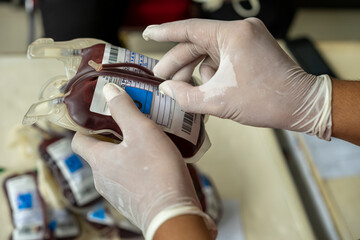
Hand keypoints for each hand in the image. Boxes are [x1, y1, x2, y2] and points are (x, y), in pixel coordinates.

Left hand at [71, 83, 215, 238]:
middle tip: (132, 121)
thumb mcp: (142, 131)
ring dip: (129, 150)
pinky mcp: (132, 200)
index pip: (78, 140)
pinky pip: (130, 177)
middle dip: (115, 134)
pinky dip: (139, 165)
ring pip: (117, 163)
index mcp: (99, 160)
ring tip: (149, 138)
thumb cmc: (156, 173)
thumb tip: (109, 91)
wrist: (173, 212)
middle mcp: (103, 178)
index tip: (100, 115)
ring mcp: (117, 191)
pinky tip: (157, 159)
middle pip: (101, 150)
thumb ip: (124, 109)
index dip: (85, 126)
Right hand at [143, 18, 331, 139]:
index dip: (164, 33)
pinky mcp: (251, 50)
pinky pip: (222, 58)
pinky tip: (208, 91)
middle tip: (161, 78)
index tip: (147, 34)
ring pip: (209, 53)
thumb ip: (185, 96)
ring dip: (195, 72)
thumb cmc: (266, 100)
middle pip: (198, 44)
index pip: (189, 29)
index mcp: (233, 35)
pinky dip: (212, 74)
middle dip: (178, 63)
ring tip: (183, 90)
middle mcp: (240, 31)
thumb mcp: (218, 101)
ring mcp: (247, 40)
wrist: (300, 105)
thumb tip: (166, 89)